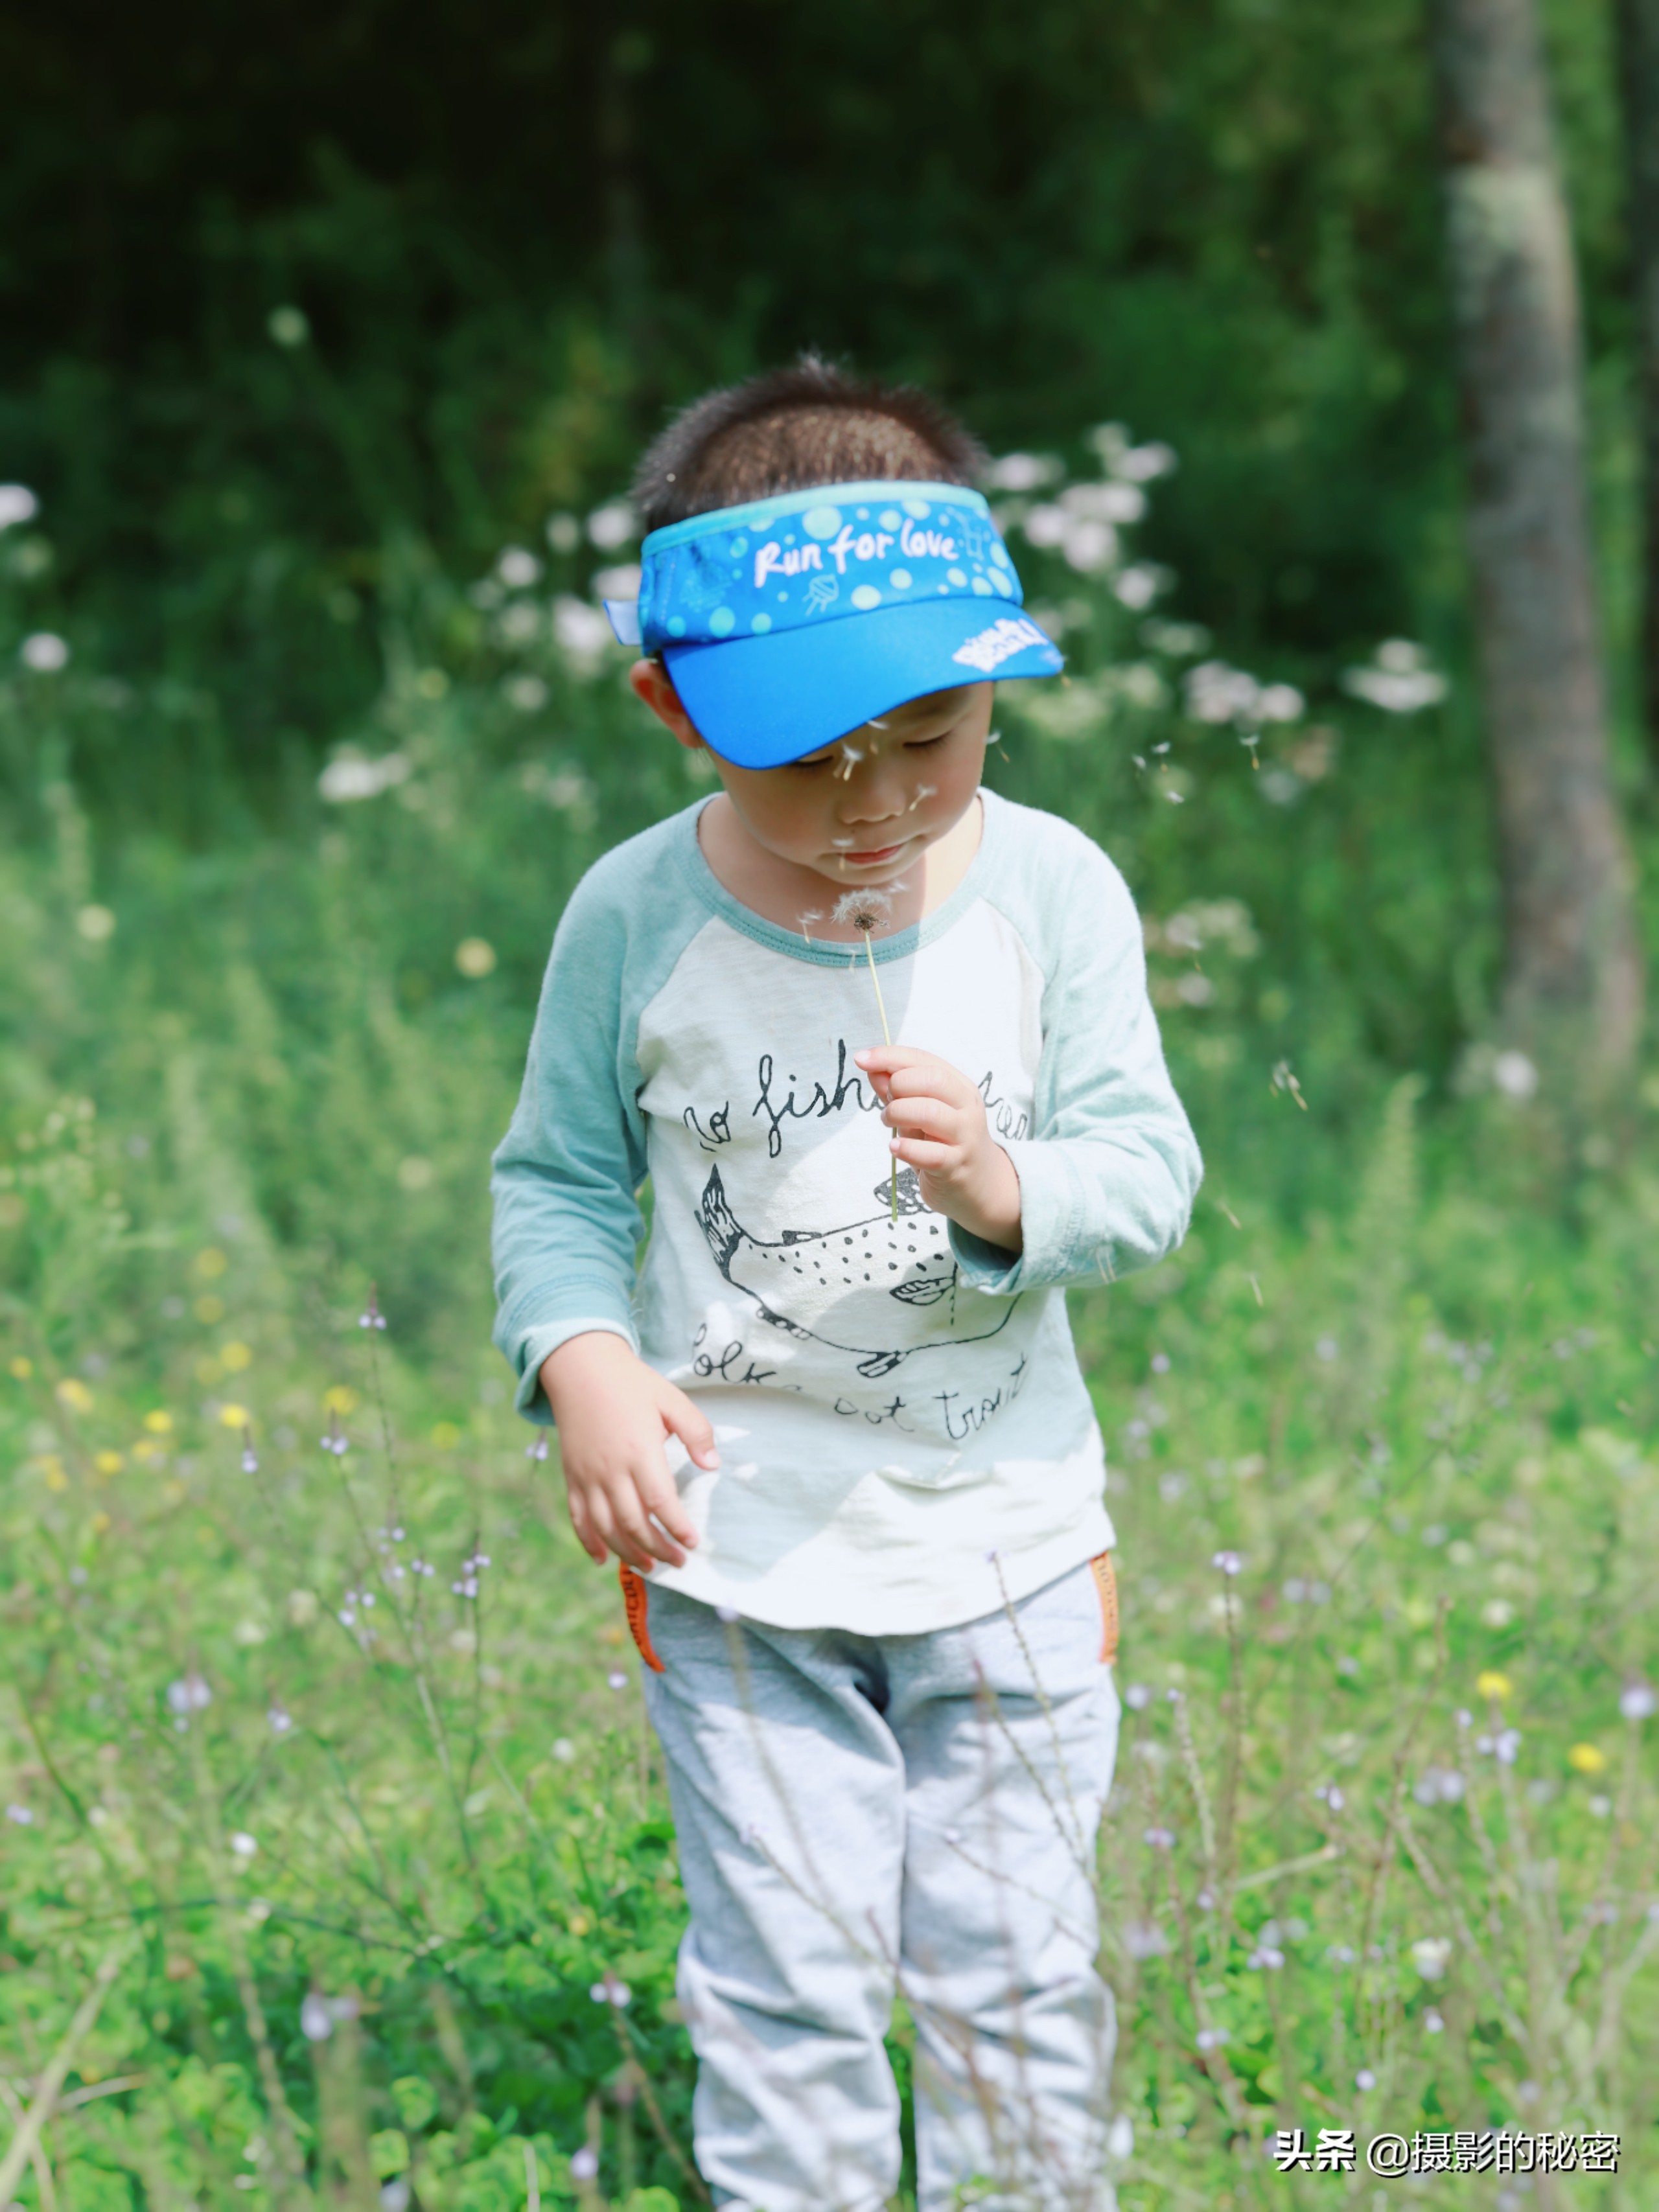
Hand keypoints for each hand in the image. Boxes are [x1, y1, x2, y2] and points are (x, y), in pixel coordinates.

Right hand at [537, 1332, 713, 1571]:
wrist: (581, 1367)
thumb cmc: (631, 1383)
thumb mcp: (671, 1399)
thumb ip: (696, 1432)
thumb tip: (712, 1467)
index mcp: (639, 1450)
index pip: (660, 1501)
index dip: (677, 1527)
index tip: (693, 1543)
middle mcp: (611, 1469)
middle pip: (633, 1523)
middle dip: (658, 1549)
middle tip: (679, 1562)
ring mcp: (587, 1476)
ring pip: (606, 1528)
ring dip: (628, 1553)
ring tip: (650, 1567)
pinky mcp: (571, 1477)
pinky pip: (578, 1518)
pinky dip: (589, 1543)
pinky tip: (602, 1560)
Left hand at [854, 1045, 1022, 1252]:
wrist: (978, 1185)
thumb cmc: (943, 1143)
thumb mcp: (919, 1112)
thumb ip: (896, 1090)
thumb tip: (871, 1067)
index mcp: (959, 1086)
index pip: (924, 1060)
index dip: (890, 1057)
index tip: (861, 1059)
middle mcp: (966, 1107)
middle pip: (932, 1080)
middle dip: (898, 1085)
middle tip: (887, 1104)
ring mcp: (965, 1137)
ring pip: (931, 1113)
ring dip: (898, 1113)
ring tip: (888, 1123)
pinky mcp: (957, 1166)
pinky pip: (931, 1154)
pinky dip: (906, 1148)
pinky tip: (895, 1147)